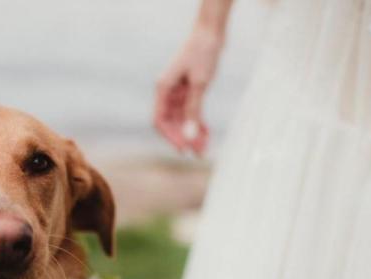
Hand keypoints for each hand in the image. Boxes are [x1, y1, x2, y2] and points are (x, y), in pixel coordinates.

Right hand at [154, 26, 223, 155]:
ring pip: (183, 120)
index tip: (183, 149)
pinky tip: (207, 134)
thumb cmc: (202, 54)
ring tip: (205, 147)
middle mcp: (167, 92)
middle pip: (172, 123)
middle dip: (185, 138)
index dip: (170, 137)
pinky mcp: (189, 92)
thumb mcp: (199, 83)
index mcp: (163, 89)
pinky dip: (198, 123)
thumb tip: (190, 135)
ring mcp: (178, 93)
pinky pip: (191, 113)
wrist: (210, 34)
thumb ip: (193, 110)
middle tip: (198, 152)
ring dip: (193, 134)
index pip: (160, 120)